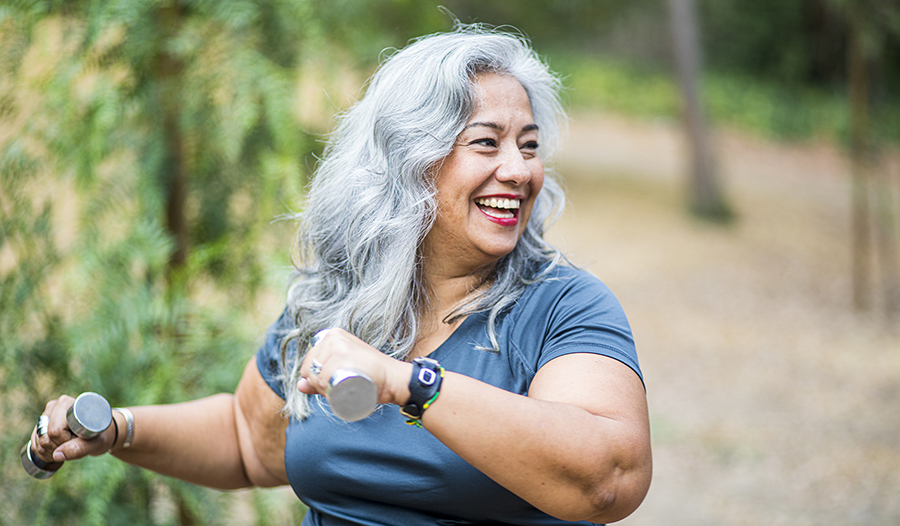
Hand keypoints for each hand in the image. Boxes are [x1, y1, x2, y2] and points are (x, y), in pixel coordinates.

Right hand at [31, 395, 116, 463]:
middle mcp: (54, 406)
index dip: (65, 442)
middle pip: (45, 436)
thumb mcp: (95, 443)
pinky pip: (35, 445)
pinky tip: (59, 450)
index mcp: (68, 404)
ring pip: (39, 441)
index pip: (56, 430)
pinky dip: (46, 453)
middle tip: (75, 445)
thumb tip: (57, 455)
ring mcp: (46, 415)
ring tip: (69, 447)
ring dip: (52, 452)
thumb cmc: (100, 436)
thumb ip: (79, 449)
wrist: (100, 434)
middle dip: (59, 447)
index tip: (79, 441)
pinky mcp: (41, 425)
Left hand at [297, 328, 412, 405]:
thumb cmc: (370, 374)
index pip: (310, 361)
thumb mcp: (344, 369)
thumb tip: (300, 385)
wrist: (392, 378)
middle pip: (311, 368)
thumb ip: (320, 377)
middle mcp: (333, 337)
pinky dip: (326, 388)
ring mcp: (337, 346)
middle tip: (339, 388)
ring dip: (323, 389)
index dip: (317, 377)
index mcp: (331, 335)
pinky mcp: (342, 355)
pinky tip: (337, 388)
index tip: (333, 381)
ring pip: (316, 375)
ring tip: (341, 389)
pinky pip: (323, 378)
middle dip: (319, 384)